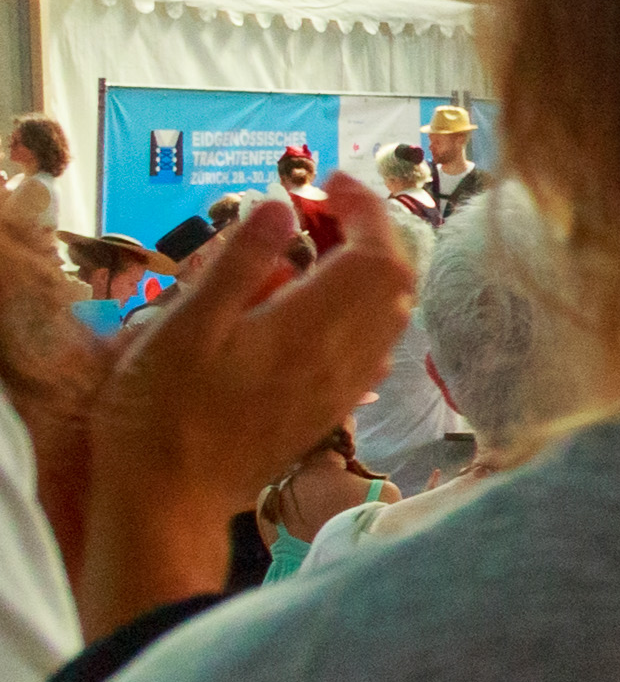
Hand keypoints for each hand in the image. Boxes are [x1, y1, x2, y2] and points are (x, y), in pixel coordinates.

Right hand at [82, 190, 416, 633]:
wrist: (170, 501)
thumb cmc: (162, 410)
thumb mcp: (187, 324)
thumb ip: (239, 262)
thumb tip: (282, 205)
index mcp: (313, 327)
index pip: (376, 251)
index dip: (365, 207)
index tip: (329, 180)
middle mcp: (346, 357)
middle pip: (394, 279)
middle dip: (371, 232)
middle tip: (322, 209)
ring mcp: (344, 388)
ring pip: (390, 315)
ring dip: (370, 271)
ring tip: (320, 250)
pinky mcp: (331, 410)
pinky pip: (373, 349)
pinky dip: (361, 312)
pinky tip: (318, 308)